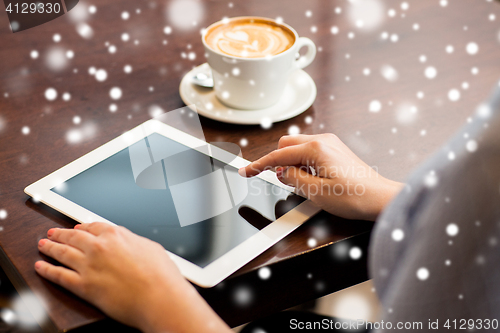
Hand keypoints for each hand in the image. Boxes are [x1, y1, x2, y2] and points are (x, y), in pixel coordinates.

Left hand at [35, 223, 229, 332]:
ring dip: (50, 248)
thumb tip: (129, 243)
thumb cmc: (161, 275)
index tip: (76, 228)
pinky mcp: (83, 286)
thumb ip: (134, 242)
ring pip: (62, 253)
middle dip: (60, 234)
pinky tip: (40, 267)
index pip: (92, 226)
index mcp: (116, 235)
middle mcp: (99, 247)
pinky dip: (47, 270)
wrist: (159, 297)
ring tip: (43, 245)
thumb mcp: (151, 248)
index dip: (81, 226)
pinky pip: (59, 276)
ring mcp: (89, 266)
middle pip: (73, 236)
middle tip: (52, 233)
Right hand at [239, 134, 402, 220]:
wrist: (381, 198)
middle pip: (286, 144)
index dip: (259, 165)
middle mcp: (323, 141)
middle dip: (277, 161)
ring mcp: (331, 144)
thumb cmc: (356, 197)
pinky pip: (310, 151)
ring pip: (298, 147)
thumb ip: (293, 179)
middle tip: (277, 180)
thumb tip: (280, 171)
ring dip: (292, 163)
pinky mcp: (335, 150)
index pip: (278, 155)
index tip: (246, 171)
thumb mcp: (316, 193)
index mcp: (316, 149)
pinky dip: (303, 163)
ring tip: (302, 185)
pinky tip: (311, 179)